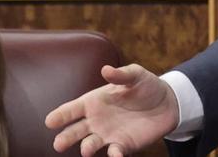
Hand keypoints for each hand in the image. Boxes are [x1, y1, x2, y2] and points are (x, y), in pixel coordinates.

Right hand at [45, 64, 180, 156]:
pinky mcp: (123, 145)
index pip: (73, 109)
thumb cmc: (146, 85)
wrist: (167, 102)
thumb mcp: (135, 75)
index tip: (49, 121)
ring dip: (87, 148)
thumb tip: (106, 70)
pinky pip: (115, 152)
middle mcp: (97, 120)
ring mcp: (108, 134)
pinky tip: (115, 154)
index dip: (60, 115)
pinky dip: (114, 155)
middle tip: (58, 144)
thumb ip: (120, 74)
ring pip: (91, 144)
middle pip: (76, 130)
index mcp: (94, 101)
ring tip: (86, 150)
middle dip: (66, 137)